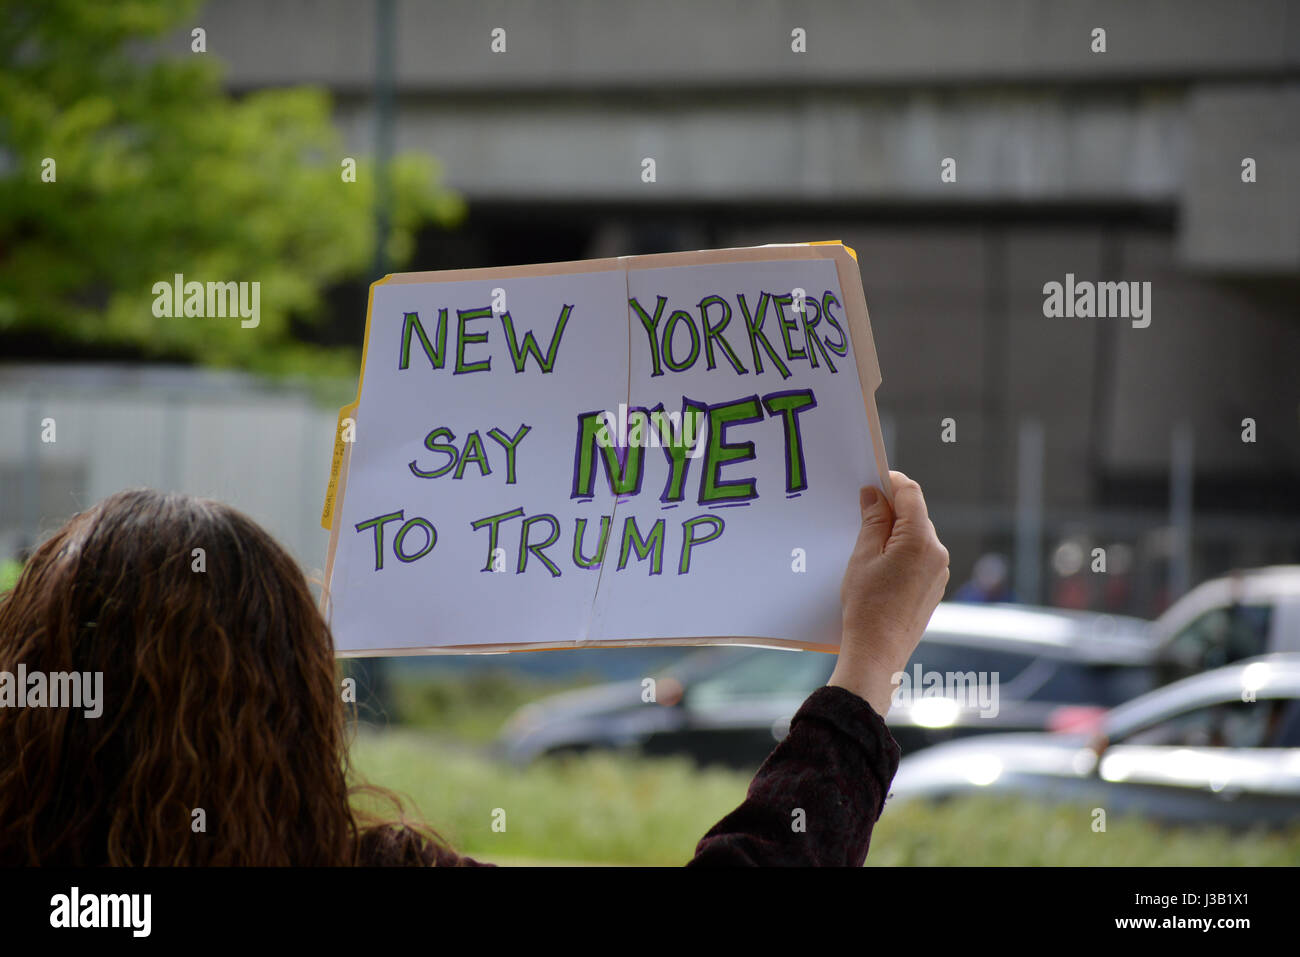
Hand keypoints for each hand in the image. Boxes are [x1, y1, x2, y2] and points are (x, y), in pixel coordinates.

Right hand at [827, 471, 949, 716]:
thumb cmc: (867, 606)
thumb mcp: (863, 556)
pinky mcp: (934, 587)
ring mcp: (939, 572)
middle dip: (890, 510)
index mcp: (921, 540)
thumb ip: (872, 521)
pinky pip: (920, 558)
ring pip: (917, 537)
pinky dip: (902, 553)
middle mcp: (937, 553)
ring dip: (895, 533)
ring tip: (867, 548)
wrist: (879, 652)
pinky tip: (880, 568)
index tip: (872, 480)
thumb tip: (874, 494)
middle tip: (861, 514)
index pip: (910, 494)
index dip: (891, 481)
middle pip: (915, 515)